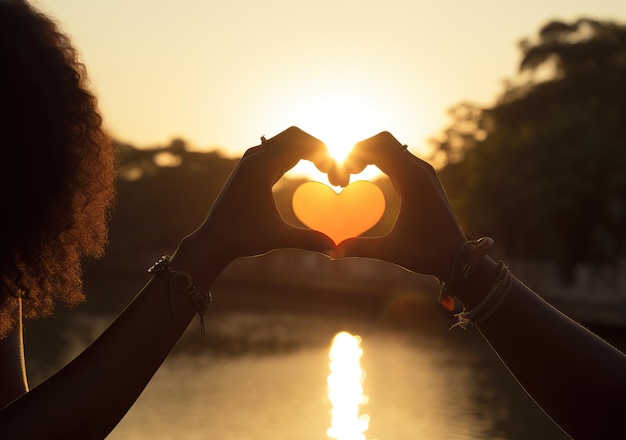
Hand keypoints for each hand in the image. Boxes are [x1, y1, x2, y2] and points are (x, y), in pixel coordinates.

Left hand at [175, 127, 334, 280]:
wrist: (212, 240)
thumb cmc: (240, 238)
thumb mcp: (276, 238)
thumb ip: (307, 240)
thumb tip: (335, 248)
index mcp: (259, 166)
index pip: (297, 141)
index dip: (321, 151)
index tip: (336, 170)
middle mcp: (254, 158)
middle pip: (293, 136)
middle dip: (317, 147)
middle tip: (333, 169)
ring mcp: (251, 162)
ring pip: (285, 142)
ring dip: (307, 150)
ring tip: (326, 169)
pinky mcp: (251, 169)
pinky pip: (278, 153)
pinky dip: (297, 156)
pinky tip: (311, 167)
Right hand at [336, 132, 466, 280]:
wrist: (458, 257)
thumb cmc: (427, 254)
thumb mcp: (390, 251)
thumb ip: (360, 248)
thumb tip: (331, 252)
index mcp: (412, 180)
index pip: (379, 147)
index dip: (355, 152)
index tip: (340, 171)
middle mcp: (420, 170)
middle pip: (384, 140)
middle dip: (361, 149)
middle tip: (344, 170)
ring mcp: (425, 173)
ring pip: (392, 147)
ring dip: (371, 153)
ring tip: (352, 172)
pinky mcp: (426, 179)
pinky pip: (400, 158)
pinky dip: (382, 160)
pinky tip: (368, 175)